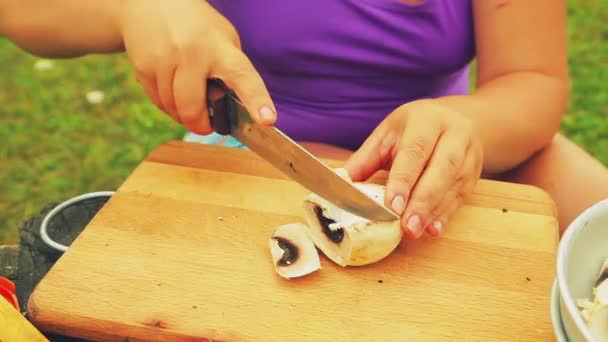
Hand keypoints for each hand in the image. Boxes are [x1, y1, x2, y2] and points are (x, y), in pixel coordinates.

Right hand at [118, 0, 275, 133]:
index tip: (267, 119)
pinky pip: (158, 103)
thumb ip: (230, 73)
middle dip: (201, 125)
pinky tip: (171, 88)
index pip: (243, 77)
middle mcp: (191, 53)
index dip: (256, 101)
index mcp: (221, 49)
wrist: (151, 4)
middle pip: (192, 109)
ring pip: (173, 110)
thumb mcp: (224, 41)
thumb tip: (230, 111)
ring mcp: (163, 60)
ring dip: (182, 114)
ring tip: (188, 95)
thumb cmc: (198, 28)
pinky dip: (167, 105)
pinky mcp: (143, 67)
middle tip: (207, 123)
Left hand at [344, 100, 483, 238]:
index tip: (393, 205)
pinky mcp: (474, 174)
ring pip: (454, 185)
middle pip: (442, 168)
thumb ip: (366, 158)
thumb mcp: (388, 134)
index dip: (404, 179)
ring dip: (434, 211)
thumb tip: (343, 182)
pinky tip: (433, 229)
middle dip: (423, 201)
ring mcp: (468, 155)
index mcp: (426, 120)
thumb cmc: (414, 129)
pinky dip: (446, 215)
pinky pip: (462, 197)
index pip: (416, 151)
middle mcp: (453, 134)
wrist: (459, 119)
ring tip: (415, 231)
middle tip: (406, 226)